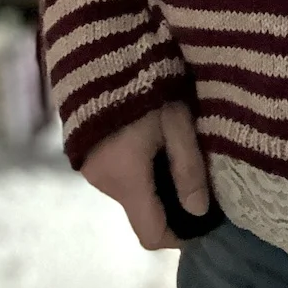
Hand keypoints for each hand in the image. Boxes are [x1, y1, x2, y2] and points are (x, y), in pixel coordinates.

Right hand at [81, 99, 209, 250]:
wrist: (96, 51)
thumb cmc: (143, 84)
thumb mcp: (176, 122)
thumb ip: (188, 168)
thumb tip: (199, 212)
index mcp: (126, 180)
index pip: (151, 234)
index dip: (178, 237)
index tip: (202, 223)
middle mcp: (104, 184)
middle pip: (141, 212)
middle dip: (169, 204)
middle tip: (196, 180)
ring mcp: (90, 170)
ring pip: (129, 192)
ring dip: (152, 183)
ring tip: (175, 153)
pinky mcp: (84, 154)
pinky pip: (116, 175)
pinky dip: (136, 170)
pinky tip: (151, 142)